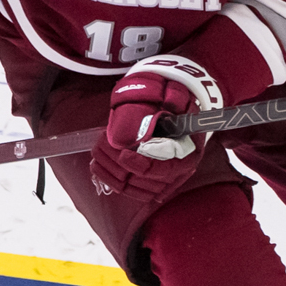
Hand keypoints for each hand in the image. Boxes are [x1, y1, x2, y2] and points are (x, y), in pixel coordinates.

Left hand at [89, 63, 208, 204]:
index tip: (123, 154)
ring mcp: (162, 179)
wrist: (175, 113)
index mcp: (188, 154)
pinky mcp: (147, 181)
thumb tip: (170, 103)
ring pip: (133, 186)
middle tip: (103, 146)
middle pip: (145, 180)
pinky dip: (109, 178)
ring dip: (110, 171)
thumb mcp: (180, 98)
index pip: (165, 169)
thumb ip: (176, 98)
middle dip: (119, 165)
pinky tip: (96, 165)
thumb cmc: (176, 107)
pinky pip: (127, 188)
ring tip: (97, 152)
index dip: (142, 165)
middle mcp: (176, 171)